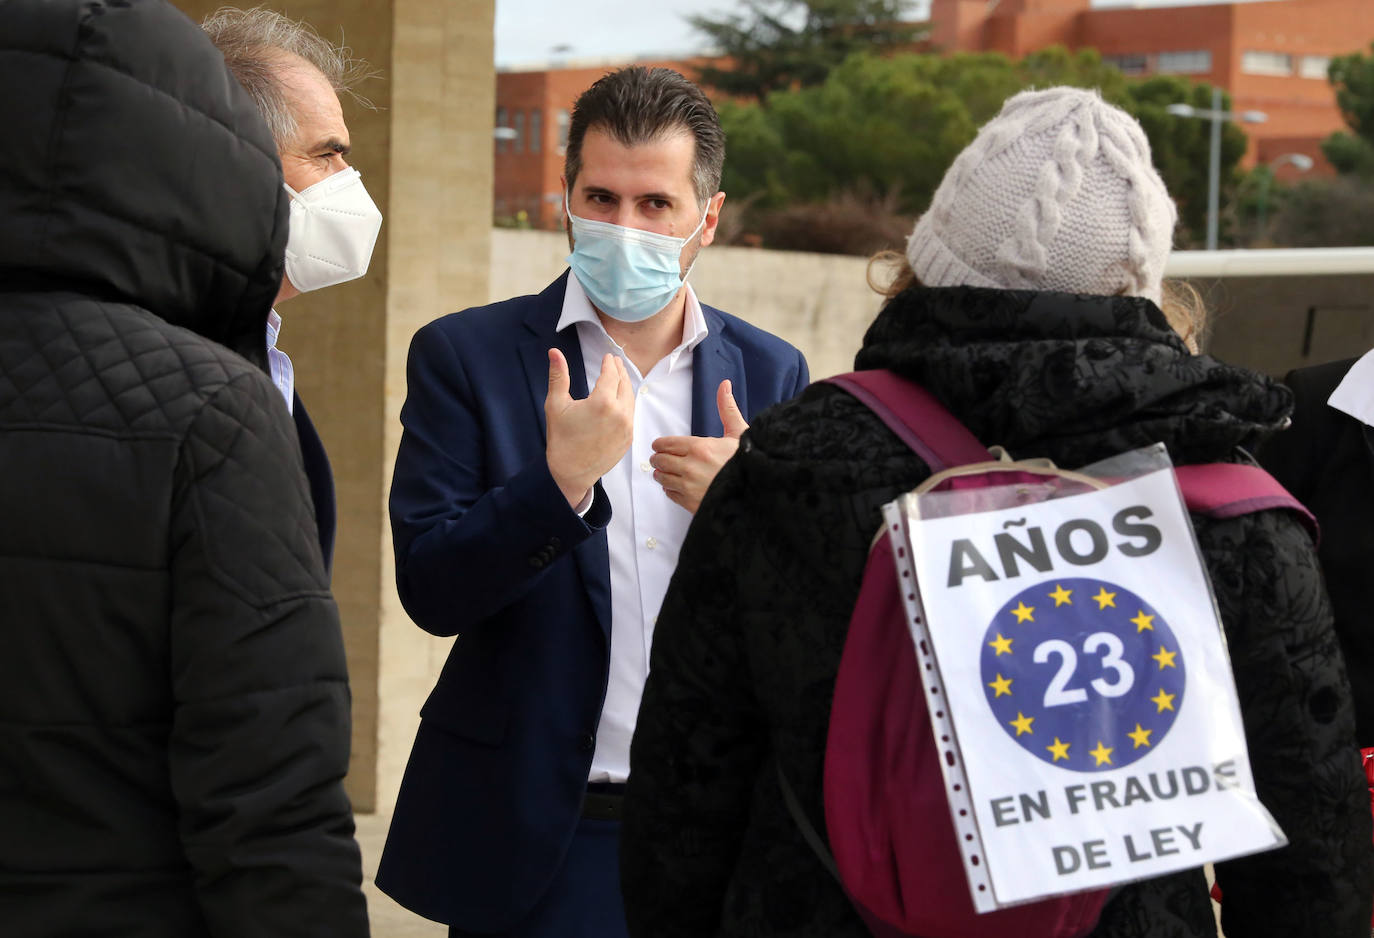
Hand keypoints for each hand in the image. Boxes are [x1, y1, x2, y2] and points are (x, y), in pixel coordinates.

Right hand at [545, 349, 634, 507]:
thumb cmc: (561, 438)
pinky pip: (631, 414)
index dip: (609, 363)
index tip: (608, 356)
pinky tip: (621, 399)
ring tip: (619, 377)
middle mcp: (620, 413)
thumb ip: (558, 376)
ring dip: (625, 385)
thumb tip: (554, 352)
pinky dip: (627, 402)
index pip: (611, 374)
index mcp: (602, 402)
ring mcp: (627, 427)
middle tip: (615, 362)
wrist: (571, 472)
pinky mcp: (629, 438)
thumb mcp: (556, 405)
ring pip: (630, 398)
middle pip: (624, 384)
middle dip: (619, 371)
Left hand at [650, 379, 747, 513]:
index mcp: (700, 447)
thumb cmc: (748, 463)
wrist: (757, 493)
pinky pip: (670, 494)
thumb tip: (724, 385)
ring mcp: (689, 487)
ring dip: (662, 474)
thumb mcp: (739, 433)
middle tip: (659, 459)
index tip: (660, 446)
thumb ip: (727, 409)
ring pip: (662, 478)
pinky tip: (678, 486)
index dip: (660, 445)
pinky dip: (670, 489)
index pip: (666, 444)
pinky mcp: (690, 503)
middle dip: (658, 459)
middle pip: (660, 461)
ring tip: (667, 472)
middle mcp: (690, 467)